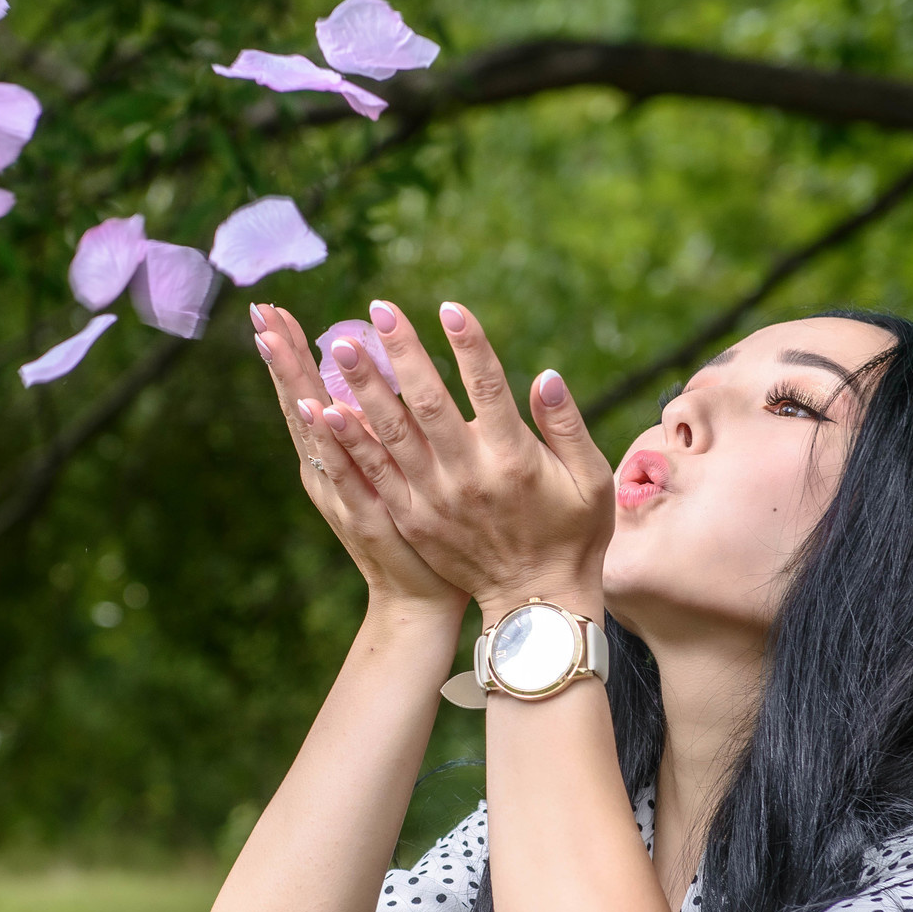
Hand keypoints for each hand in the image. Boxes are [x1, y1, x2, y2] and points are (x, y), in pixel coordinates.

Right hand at [252, 303, 465, 616]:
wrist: (419, 601)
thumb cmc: (417, 532)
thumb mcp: (395, 471)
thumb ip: (382, 428)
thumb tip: (375, 377)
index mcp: (334, 457)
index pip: (305, 394)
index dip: (290, 353)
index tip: (272, 310)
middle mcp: (327, 471)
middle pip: (297, 402)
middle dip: (281, 355)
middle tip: (260, 310)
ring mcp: (339, 492)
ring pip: (310, 428)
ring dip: (291, 383)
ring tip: (271, 339)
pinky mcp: (362, 515)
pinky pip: (342, 470)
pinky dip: (325, 441)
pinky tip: (312, 408)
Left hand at [316, 300, 613, 619]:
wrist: (536, 604)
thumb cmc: (572, 533)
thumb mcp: (589, 479)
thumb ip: (566, 424)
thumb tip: (544, 375)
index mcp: (513, 458)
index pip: (488, 388)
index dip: (469, 346)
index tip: (449, 307)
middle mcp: (468, 475)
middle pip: (427, 404)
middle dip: (401, 354)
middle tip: (375, 312)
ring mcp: (434, 499)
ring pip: (391, 435)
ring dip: (362, 388)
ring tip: (339, 346)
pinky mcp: (412, 519)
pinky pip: (373, 475)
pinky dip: (348, 442)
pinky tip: (322, 411)